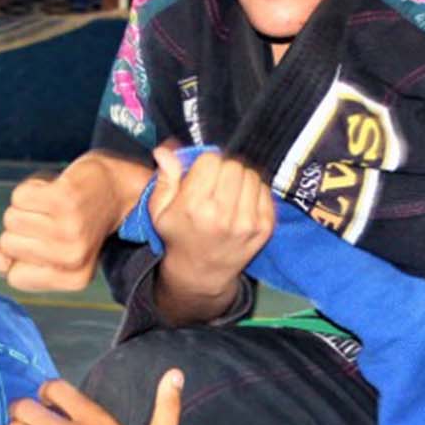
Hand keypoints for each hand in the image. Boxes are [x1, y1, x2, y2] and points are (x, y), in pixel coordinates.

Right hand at [0, 156, 132, 290]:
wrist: (116, 185)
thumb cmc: (75, 220)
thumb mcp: (47, 247)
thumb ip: (10, 260)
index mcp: (74, 279)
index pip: (15, 277)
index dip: (19, 257)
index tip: (45, 243)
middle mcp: (74, 257)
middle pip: (9, 244)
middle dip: (22, 228)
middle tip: (54, 219)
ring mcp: (70, 228)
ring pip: (11, 219)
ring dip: (25, 207)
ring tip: (54, 205)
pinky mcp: (64, 198)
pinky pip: (19, 197)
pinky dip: (30, 188)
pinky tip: (54, 189)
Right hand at [148, 145, 271, 303]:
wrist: (202, 273)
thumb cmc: (179, 236)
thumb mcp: (159, 211)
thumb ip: (164, 179)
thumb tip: (165, 151)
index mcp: (194, 207)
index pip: (211, 160)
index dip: (204, 164)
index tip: (200, 176)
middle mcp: (222, 215)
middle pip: (233, 165)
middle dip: (223, 170)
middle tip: (215, 184)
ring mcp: (247, 222)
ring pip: (251, 175)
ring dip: (240, 179)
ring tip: (228, 193)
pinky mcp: (264, 228)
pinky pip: (265, 190)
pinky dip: (254, 191)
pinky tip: (241, 203)